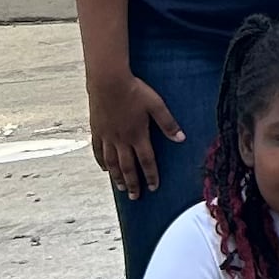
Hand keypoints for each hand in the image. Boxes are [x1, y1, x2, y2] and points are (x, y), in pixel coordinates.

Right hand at [87, 70, 180, 195]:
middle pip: (127, 167)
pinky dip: (102, 162)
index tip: (154, 188)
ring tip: (121, 188)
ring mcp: (107, 136)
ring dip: (117, 177)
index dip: (151, 175)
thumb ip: (168, 123)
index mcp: (138, 135)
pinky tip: (104, 169)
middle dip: (133, 183)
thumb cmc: (135, 91)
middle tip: (135, 197)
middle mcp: (121, 140)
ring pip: (111, 163)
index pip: (146, 161)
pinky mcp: (97, 131)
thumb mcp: (156, 104)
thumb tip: (181, 139)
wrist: (108, 82)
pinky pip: (98, 151)